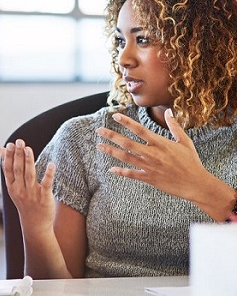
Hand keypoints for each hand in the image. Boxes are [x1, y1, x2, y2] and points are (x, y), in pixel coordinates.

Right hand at [0, 139, 55, 232]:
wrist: (35, 225)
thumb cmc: (24, 201)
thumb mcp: (13, 186)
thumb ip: (8, 167)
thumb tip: (0, 149)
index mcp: (12, 186)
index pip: (8, 169)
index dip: (8, 157)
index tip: (9, 144)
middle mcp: (20, 189)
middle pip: (18, 170)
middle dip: (18, 155)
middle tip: (19, 141)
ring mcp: (32, 194)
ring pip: (29, 175)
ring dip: (28, 161)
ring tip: (28, 148)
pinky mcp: (44, 198)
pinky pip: (46, 184)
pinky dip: (48, 174)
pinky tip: (51, 164)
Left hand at [96, 109, 230, 215]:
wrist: (196, 184)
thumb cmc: (191, 162)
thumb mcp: (185, 141)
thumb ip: (174, 126)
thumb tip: (168, 111)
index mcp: (161, 143)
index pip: (140, 130)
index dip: (126, 122)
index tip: (115, 116)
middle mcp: (153, 154)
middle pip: (127, 143)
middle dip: (111, 136)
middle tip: (99, 130)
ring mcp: (149, 167)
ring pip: (126, 158)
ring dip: (111, 151)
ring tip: (99, 146)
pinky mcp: (149, 178)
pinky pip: (131, 174)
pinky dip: (120, 172)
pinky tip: (111, 169)